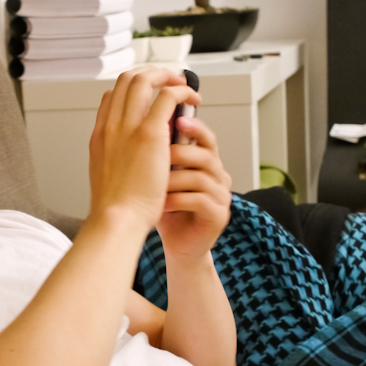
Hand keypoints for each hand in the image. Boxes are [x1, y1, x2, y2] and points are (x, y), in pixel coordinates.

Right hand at [88, 67, 200, 229]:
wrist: (116, 219)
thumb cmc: (116, 209)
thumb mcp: (108, 178)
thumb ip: (119, 160)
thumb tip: (134, 155)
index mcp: (100, 136)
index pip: (111, 96)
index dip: (132, 90)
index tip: (149, 95)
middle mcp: (110, 125)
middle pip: (126, 80)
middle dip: (150, 74)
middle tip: (168, 81)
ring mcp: (127, 126)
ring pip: (144, 79)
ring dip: (166, 76)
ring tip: (183, 85)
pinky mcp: (149, 132)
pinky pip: (167, 95)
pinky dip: (182, 91)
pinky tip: (192, 100)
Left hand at [156, 116, 231, 264]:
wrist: (176, 244)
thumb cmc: (166, 208)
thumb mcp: (160, 177)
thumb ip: (159, 153)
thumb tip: (143, 123)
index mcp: (206, 162)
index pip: (206, 137)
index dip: (194, 127)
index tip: (177, 120)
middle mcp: (219, 176)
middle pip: (206, 155)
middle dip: (179, 154)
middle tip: (158, 156)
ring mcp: (222, 196)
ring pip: (201, 177)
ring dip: (174, 180)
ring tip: (154, 185)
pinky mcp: (219, 216)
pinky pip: (201, 200)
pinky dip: (177, 200)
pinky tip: (160, 204)